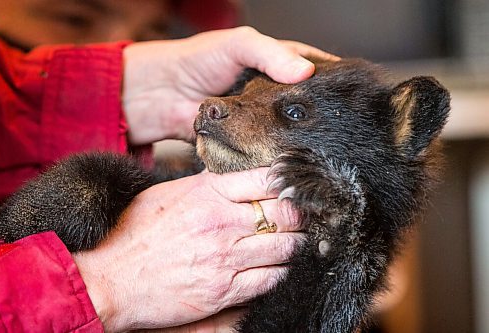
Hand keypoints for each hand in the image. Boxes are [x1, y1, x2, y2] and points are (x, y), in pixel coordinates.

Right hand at [73, 168, 302, 331]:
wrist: (110, 278)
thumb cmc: (135, 232)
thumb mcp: (170, 193)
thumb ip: (207, 184)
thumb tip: (237, 177)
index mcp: (208, 192)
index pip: (268, 179)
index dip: (289, 182)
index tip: (294, 186)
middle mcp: (221, 222)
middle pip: (287, 213)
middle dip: (301, 214)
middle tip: (304, 215)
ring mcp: (225, 258)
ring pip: (287, 247)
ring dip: (297, 244)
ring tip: (296, 240)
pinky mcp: (224, 291)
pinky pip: (272, 279)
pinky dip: (283, 271)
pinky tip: (279, 265)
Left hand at [122, 26, 338, 143]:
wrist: (159, 94)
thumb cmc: (197, 60)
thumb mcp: (239, 45)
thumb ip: (271, 55)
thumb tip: (306, 72)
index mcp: (278, 67)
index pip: (316, 74)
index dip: (334, 86)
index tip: (354, 101)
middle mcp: (274, 97)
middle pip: (305, 110)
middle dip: (321, 122)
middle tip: (343, 136)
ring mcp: (261, 123)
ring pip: (289, 135)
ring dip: (301, 144)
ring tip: (324, 155)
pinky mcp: (246, 145)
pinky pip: (266, 152)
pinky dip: (276, 158)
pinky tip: (290, 164)